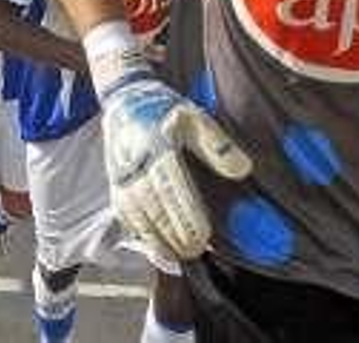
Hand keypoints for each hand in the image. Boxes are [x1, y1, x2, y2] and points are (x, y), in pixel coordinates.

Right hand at [97, 77, 251, 259]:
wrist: (126, 101)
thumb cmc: (167, 111)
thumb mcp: (196, 118)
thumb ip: (219, 145)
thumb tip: (243, 170)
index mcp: (157, 146)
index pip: (172, 187)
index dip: (186, 214)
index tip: (204, 235)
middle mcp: (135, 164)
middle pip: (154, 207)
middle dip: (175, 233)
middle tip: (196, 250)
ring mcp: (121, 177)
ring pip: (138, 216)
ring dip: (158, 240)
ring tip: (180, 256)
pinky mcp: (115, 186)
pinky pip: (126, 218)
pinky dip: (142, 237)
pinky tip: (158, 251)